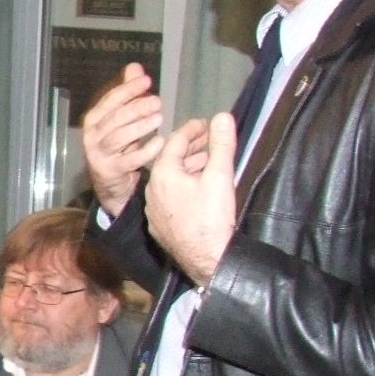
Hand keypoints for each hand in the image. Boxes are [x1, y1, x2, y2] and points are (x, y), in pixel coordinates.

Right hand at [79, 64, 166, 216]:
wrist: (110, 183)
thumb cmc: (119, 146)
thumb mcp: (122, 118)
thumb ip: (128, 94)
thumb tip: (135, 67)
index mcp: (95, 119)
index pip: (111, 100)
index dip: (128, 89)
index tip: (147, 80)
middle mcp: (93, 135)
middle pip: (114, 118)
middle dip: (136, 108)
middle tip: (157, 101)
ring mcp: (99, 154)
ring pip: (119, 138)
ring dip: (140, 127)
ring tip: (159, 118)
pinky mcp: (110, 171)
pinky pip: (128, 160)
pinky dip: (144, 151)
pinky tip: (160, 142)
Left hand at [144, 112, 239, 286]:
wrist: (207, 259)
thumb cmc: (212, 216)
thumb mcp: (220, 175)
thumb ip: (221, 144)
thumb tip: (222, 116)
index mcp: (163, 175)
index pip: (174, 142)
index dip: (191, 129)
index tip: (204, 123)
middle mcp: (151, 191)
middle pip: (170, 161)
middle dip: (191, 148)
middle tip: (208, 140)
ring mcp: (153, 211)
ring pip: (169, 181)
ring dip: (187, 169)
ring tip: (207, 162)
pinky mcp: (159, 227)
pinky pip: (168, 199)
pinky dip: (182, 188)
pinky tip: (196, 190)